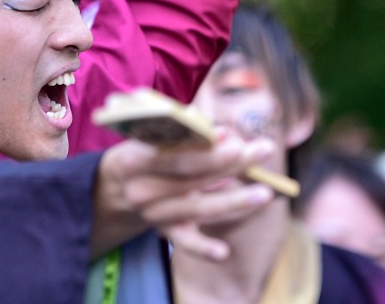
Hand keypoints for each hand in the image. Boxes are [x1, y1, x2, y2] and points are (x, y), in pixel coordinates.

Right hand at [93, 135, 274, 260]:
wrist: (118, 185)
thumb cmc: (146, 148)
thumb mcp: (152, 135)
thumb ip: (183, 131)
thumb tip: (220, 133)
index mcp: (130, 160)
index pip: (169, 155)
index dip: (199, 147)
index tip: (228, 135)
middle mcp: (139, 191)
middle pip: (190, 179)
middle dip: (229, 164)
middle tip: (262, 150)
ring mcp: (152, 214)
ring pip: (197, 208)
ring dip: (234, 201)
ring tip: (265, 192)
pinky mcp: (165, 231)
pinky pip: (186, 242)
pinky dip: (204, 249)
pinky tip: (223, 252)